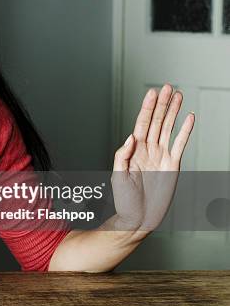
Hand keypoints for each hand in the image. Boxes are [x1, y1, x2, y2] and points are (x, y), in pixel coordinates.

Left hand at [110, 84, 194, 236]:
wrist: (137, 219)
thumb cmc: (124, 200)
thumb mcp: (118, 176)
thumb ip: (123, 156)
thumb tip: (131, 137)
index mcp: (133, 150)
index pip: (141, 124)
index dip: (147, 108)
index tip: (152, 93)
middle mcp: (148, 150)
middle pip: (157, 122)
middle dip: (162, 104)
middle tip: (167, 87)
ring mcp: (161, 157)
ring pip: (168, 129)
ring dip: (173, 112)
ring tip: (178, 96)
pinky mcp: (172, 166)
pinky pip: (180, 145)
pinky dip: (185, 131)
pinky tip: (189, 118)